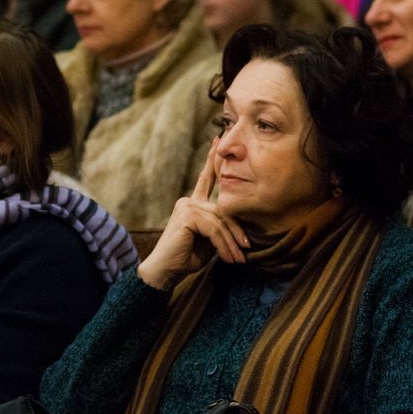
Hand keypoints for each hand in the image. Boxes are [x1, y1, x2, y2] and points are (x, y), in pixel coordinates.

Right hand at [137, 139, 248, 289]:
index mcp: (193, 204)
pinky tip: (227, 257)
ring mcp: (187, 206)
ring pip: (221, 221)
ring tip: (239, 259)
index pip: (206, 179)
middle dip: (237, 230)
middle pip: (223, 209)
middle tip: (247, 248)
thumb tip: (242, 232)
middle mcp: (189, 201)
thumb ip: (221, 229)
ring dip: (231, 243)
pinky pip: (214, 229)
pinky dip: (223, 245)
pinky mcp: (187, 215)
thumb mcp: (209, 241)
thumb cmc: (186, 258)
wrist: (165, 272)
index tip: (217, 140)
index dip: (212, 160)